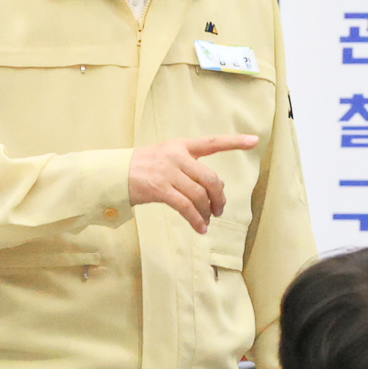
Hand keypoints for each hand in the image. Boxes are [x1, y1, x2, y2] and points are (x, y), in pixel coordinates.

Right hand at [128, 134, 258, 232]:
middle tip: (220, 208)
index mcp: (181, 145)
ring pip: (200, 195)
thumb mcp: (165, 157)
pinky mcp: (159, 189)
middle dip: (220, 197)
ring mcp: (167, 172)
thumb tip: (213, 190)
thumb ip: (188, 167)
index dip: (234, 142)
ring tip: (208, 220)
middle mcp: (176, 156)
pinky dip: (196, 220)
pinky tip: (200, 228)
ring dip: (208, 211)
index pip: (212, 142)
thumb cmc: (142, 167)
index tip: (255, 140)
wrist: (113, 173)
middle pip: (211, 178)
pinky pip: (186, 207)